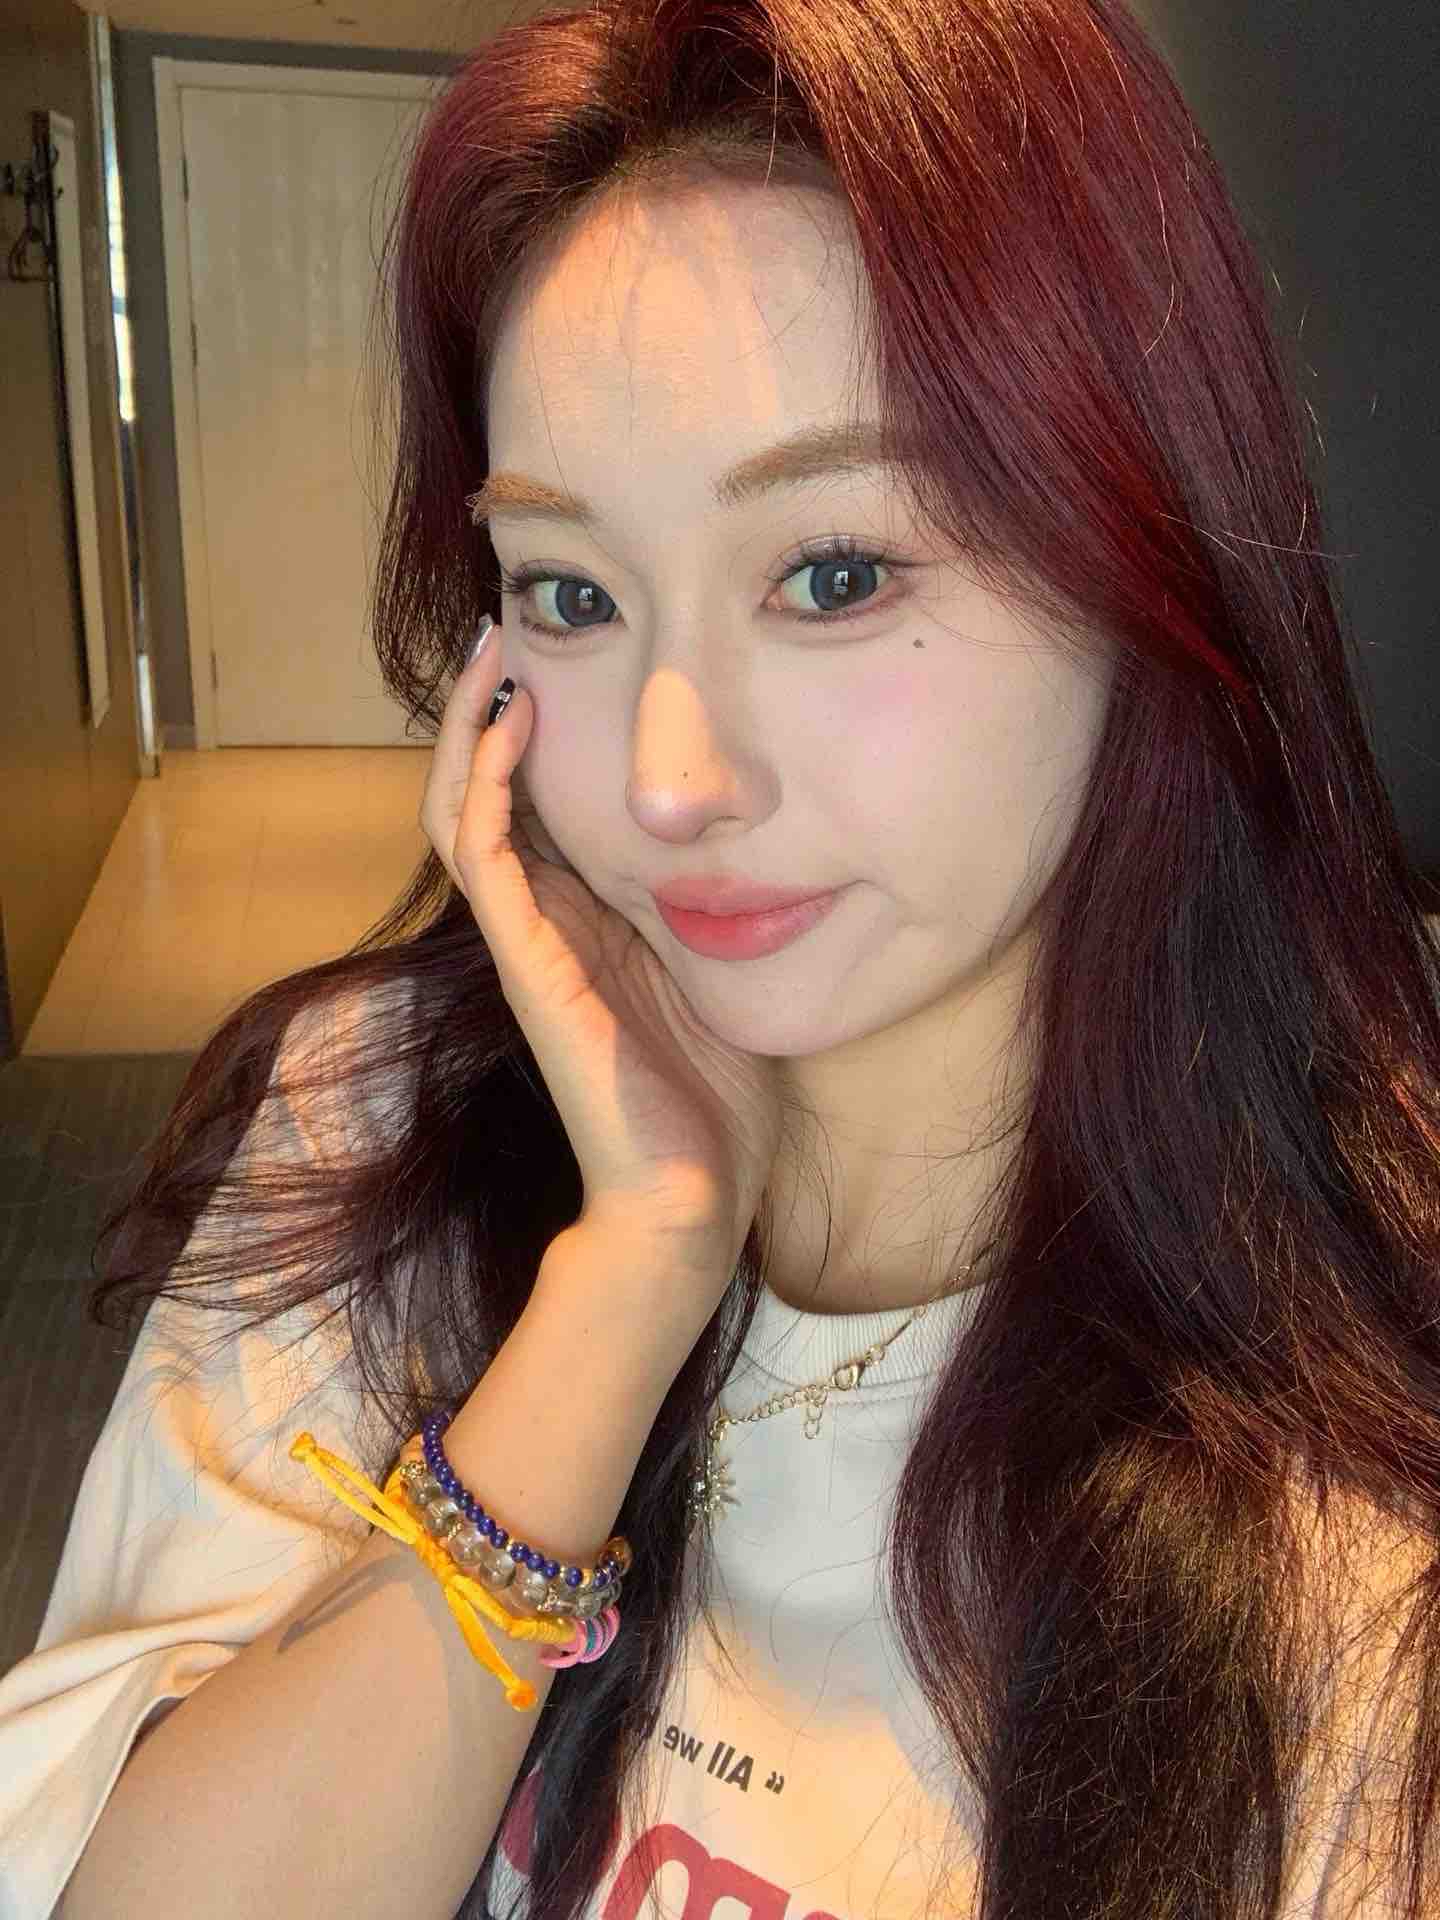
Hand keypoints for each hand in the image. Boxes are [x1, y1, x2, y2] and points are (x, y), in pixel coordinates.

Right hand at [420, 620, 784, 1317]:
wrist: (692, 1199)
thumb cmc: (716, 1101)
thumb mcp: (726, 974)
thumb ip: (721, 910)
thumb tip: (774, 843)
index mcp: (590, 922)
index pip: (540, 806)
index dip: (535, 733)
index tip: (563, 653)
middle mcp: (548, 922)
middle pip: (488, 794)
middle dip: (491, 711)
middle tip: (507, 627)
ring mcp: (529, 942)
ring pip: (464, 813)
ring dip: (472, 729)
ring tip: (496, 651)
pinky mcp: (527, 964)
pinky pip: (485, 856)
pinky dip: (485, 783)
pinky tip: (509, 723)